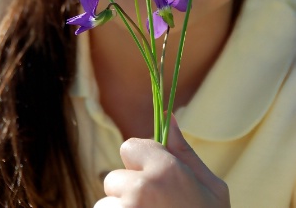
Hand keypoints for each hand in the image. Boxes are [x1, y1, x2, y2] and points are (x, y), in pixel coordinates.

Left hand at [94, 115, 229, 207]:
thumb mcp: (210, 186)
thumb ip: (184, 150)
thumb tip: (170, 116)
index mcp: (164, 169)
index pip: (129, 146)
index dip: (140, 162)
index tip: (153, 178)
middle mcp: (139, 188)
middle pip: (114, 177)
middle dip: (128, 191)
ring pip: (105, 204)